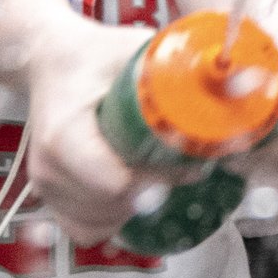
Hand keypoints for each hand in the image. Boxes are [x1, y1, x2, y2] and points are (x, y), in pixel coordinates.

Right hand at [20, 14, 177, 245]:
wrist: (49, 61)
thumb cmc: (92, 55)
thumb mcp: (132, 49)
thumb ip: (177, 64)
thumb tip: (231, 78)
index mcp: (65, 133)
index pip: (116, 184)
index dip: (159, 180)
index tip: (189, 164)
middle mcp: (49, 166)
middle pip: (114, 206)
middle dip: (155, 192)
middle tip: (182, 167)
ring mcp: (46, 185)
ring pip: (100, 223)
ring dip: (136, 207)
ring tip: (158, 174)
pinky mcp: (50, 196)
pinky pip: (85, 229)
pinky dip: (112, 218)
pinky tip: (132, 192)